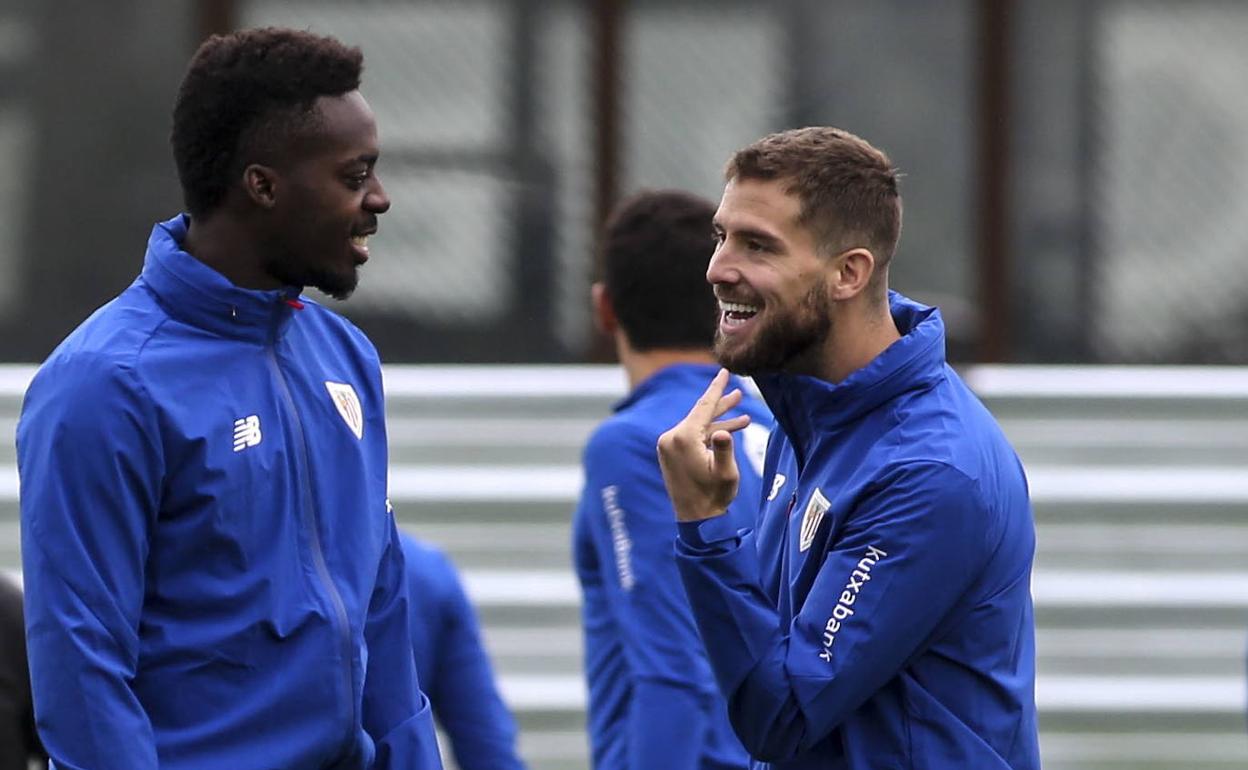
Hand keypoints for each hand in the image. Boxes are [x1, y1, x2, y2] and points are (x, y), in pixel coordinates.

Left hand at [657, 369, 752, 521]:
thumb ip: (726, 449)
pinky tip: (729, 431)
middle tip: (738, 391)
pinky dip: (710, 434)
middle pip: (701, 414)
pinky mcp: (671, 452)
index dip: (717, 388)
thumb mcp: (725, 473)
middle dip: (721, 404)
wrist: (696, 519)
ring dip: (719, 421)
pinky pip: (694, 436)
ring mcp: (669, 445)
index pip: (703, 406)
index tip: (724, 371)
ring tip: (742, 413)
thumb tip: (724, 432)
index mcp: (683, 438)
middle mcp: (671, 438)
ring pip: (699, 425)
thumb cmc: (713, 496)